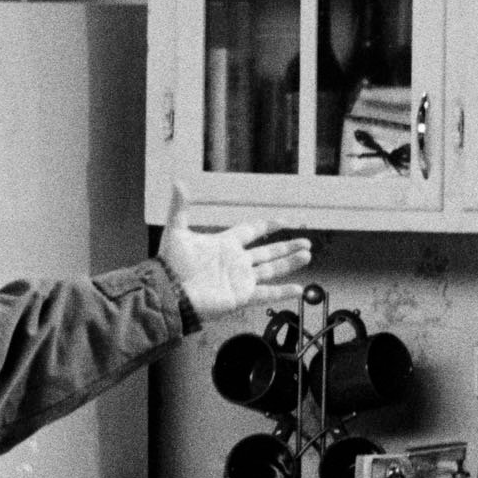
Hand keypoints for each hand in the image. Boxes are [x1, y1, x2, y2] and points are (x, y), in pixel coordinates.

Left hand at [157, 179, 310, 320]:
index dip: (267, 225)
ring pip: (272, 269)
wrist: (170, 292)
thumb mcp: (176, 231)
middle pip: (268, 251)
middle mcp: (236, 261)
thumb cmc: (172, 265)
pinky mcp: (241, 296)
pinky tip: (298, 289)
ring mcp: (240, 279)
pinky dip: (282, 292)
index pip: (251, 231)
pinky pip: (266, 294)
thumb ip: (180, 207)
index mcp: (225, 244)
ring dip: (290, 262)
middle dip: (287, 246)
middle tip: (306, 241)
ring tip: (307, 255)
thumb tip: (178, 181)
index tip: (283, 222)